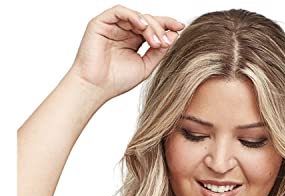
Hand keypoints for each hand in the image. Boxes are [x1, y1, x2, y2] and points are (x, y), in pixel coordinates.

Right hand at [69, 4, 184, 103]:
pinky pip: (119, 11)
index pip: (152, 28)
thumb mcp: (145, 66)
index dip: (166, 25)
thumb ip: (159, 52)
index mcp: (133, 41)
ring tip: (156, 42)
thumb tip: (174, 36)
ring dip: (150, 26)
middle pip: (147, 20)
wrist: (96, 88)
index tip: (180, 27)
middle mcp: (124, 31)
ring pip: (136, 16)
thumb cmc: (117, 81)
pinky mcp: (101, 22)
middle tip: (166, 42)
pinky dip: (133, 16)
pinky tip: (143, 26)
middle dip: (160, 28)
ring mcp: (112, 26)